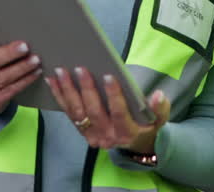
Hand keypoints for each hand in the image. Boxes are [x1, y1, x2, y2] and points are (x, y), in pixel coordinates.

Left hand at [46, 67, 169, 152]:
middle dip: (86, 89)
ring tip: (60, 71)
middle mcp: (107, 137)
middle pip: (93, 112)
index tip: (108, 76)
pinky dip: (59, 96)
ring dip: (67, 91)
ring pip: (76, 112)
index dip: (114, 96)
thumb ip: (160, 108)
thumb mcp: (159, 120)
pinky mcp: (81, 130)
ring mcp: (91, 135)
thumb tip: (158, 95)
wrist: (134, 144)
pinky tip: (52, 80)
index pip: (119, 114)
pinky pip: (68, 113)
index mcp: (127, 133)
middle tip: (80, 69)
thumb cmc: (146, 125)